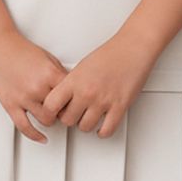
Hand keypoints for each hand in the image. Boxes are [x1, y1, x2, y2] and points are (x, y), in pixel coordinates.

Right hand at [0, 27, 70, 143]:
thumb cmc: (21, 50)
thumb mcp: (48, 58)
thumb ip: (60, 76)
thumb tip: (72, 90)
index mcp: (49, 74)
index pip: (72, 96)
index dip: (77, 100)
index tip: (78, 102)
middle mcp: (37, 87)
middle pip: (60, 110)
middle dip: (64, 111)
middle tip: (66, 110)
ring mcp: (23, 98)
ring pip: (46, 120)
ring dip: (51, 120)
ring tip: (52, 116)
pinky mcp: (11, 105)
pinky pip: (24, 126)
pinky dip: (35, 135)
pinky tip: (42, 138)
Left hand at [38, 29, 158, 138]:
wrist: (132, 48)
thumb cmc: (110, 54)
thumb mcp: (81, 67)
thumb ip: (71, 84)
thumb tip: (63, 99)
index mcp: (74, 81)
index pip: (50, 106)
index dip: (49, 113)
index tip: (52, 114)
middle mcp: (86, 92)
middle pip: (67, 120)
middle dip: (70, 119)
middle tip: (75, 114)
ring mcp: (103, 101)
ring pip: (85, 127)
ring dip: (87, 124)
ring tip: (90, 117)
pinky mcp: (119, 106)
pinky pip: (107, 130)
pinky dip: (103, 131)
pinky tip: (102, 126)